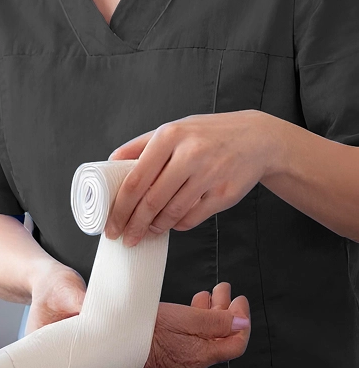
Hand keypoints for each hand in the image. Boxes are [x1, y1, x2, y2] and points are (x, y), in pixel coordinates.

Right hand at [26, 263, 146, 367]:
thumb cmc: (53, 286)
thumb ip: (78, 302)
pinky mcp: (82, 348)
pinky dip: (111, 366)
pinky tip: (129, 367)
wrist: (53, 280)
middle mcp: (55, 357)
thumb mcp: (64, 291)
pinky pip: (95, 364)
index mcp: (40, 348)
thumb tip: (95, 314)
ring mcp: (69, 354)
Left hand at [106, 110, 283, 244]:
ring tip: (147, 230)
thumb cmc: (208, 134)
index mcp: (169, 136)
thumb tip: (110, 163)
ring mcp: (209, 175)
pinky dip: (178, 225)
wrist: (256, 138)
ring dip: (155, 227)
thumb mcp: (173, 130)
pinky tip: (171, 222)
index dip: (120, 208)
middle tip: (124, 237)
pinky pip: (192, 218)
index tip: (111, 224)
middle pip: (151, 201)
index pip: (135, 180)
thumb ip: (141, 146)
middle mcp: (189, 154)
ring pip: (172, 213)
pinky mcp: (224, 193)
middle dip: (134, 225)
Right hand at [146, 283, 250, 367]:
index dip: (241, 321)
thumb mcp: (185, 318)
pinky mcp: (168, 353)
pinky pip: (191, 338)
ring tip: (209, 294)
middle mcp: (192, 362)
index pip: (235, 344)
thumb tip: (242, 324)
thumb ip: (216, 322)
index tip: (239, 301)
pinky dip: (196, 320)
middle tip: (224, 291)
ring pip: (204, 336)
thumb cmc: (144, 328)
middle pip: (219, 338)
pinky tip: (192, 307)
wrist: (114, 338)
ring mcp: (180, 359)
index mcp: (200, 356)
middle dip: (226, 312)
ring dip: (211, 313)